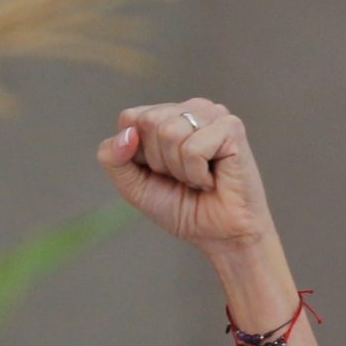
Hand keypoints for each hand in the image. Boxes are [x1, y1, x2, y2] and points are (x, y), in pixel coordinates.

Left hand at [97, 99, 274, 257]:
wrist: (221, 236)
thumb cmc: (184, 209)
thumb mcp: (134, 186)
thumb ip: (114, 159)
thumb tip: (126, 134)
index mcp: (167, 116)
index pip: (129, 118)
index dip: (136, 154)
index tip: (160, 173)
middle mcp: (190, 109)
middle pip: (148, 122)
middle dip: (159, 162)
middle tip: (183, 178)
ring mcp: (212, 114)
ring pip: (169, 133)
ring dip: (180, 170)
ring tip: (198, 179)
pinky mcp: (231, 128)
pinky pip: (193, 149)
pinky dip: (197, 174)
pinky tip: (212, 179)